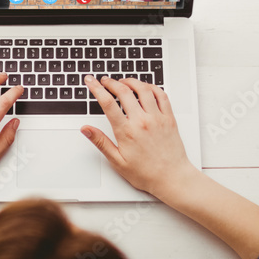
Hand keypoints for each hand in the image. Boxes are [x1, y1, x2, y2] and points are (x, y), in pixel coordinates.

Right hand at [80, 76, 197, 196]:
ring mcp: (157, 118)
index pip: (107, 103)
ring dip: (130, 81)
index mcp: (127, 132)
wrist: (172, 178)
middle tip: (104, 81)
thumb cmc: (146, 173)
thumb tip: (86, 130)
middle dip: (111, 82)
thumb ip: (101, 142)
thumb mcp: (117, 161)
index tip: (90, 81)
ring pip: (143, 89)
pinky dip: (151, 87)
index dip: (96, 88)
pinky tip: (145, 87)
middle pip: (123, 91)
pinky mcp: (169, 118)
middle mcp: (142, 121)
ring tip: (122, 81)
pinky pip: (161, 95)